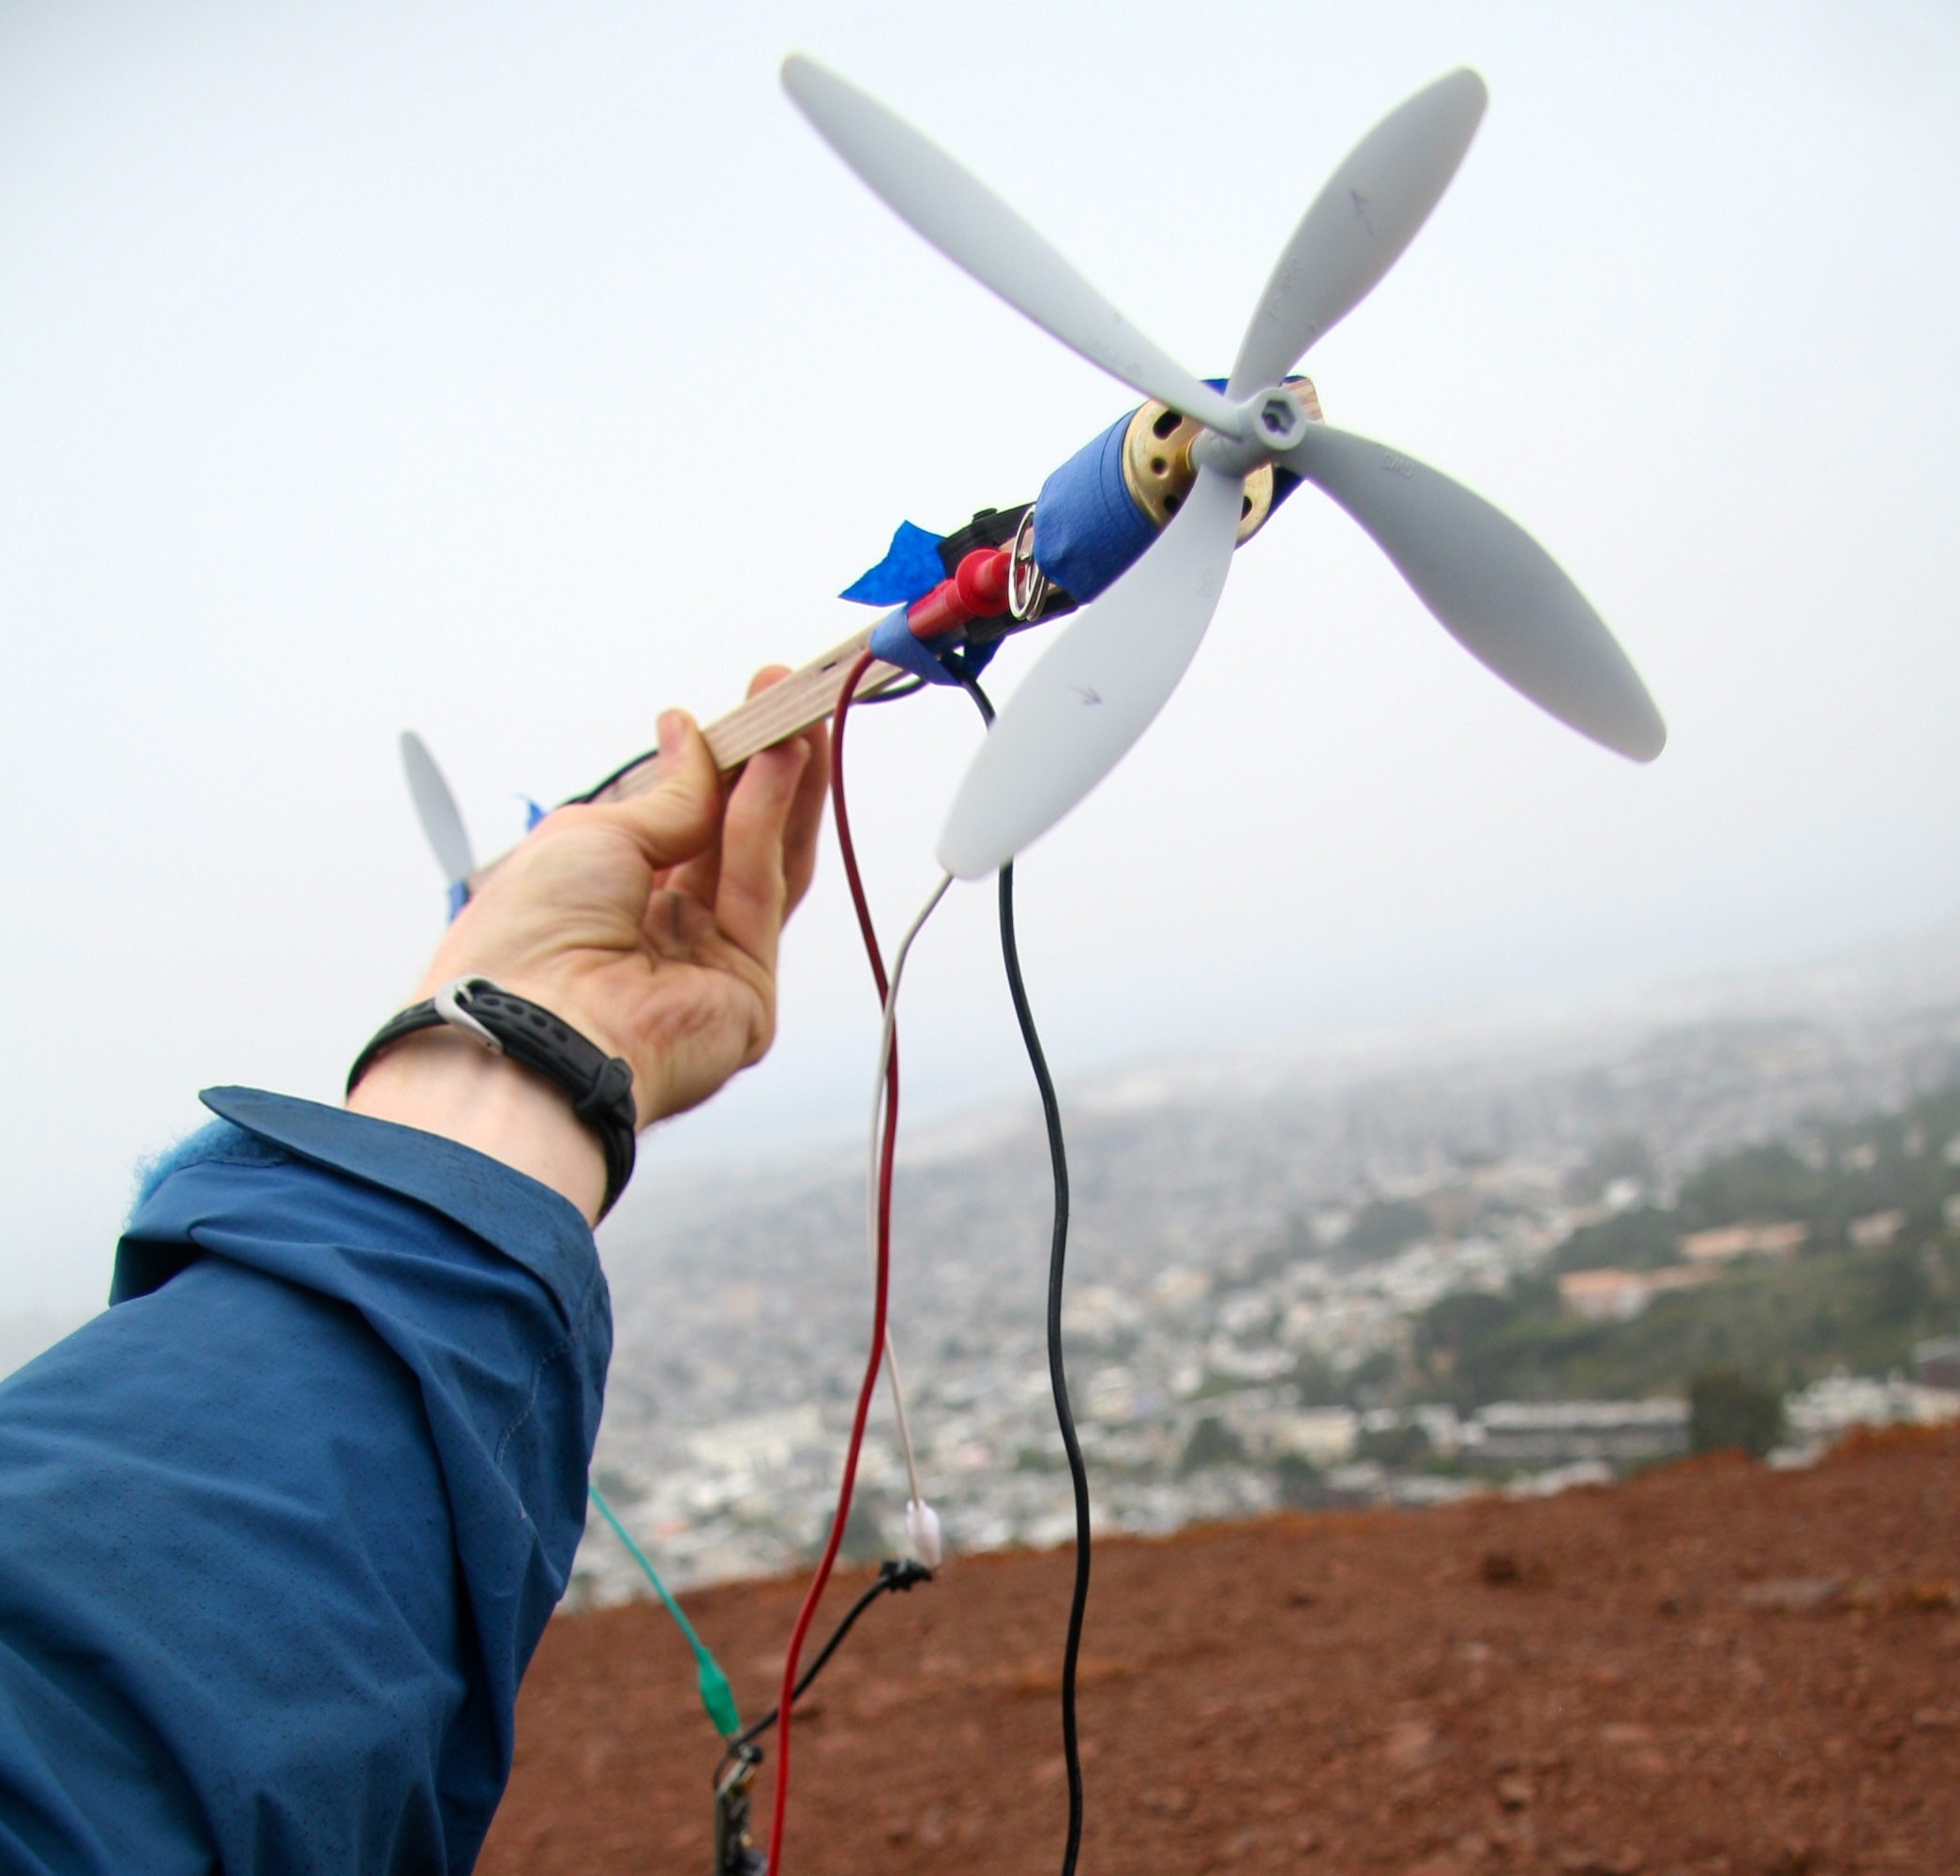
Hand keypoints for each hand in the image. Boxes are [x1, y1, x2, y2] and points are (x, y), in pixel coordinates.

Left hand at [348, 669, 828, 1219]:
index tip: (744, 704)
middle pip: (734, 838)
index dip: (720, 763)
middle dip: (764, 764)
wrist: (533, 1028)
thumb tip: (692, 738)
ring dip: (783, 786)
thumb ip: (668, 795)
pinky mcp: (748, 993)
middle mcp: (664, 933)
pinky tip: (777, 765)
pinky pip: (762, 892)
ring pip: (763, 862)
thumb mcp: (591, 834)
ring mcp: (711, 965)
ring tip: (798, 718)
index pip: (686, 822)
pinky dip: (770, 822)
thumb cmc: (527, 939)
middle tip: (788, 697)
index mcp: (612, 900)